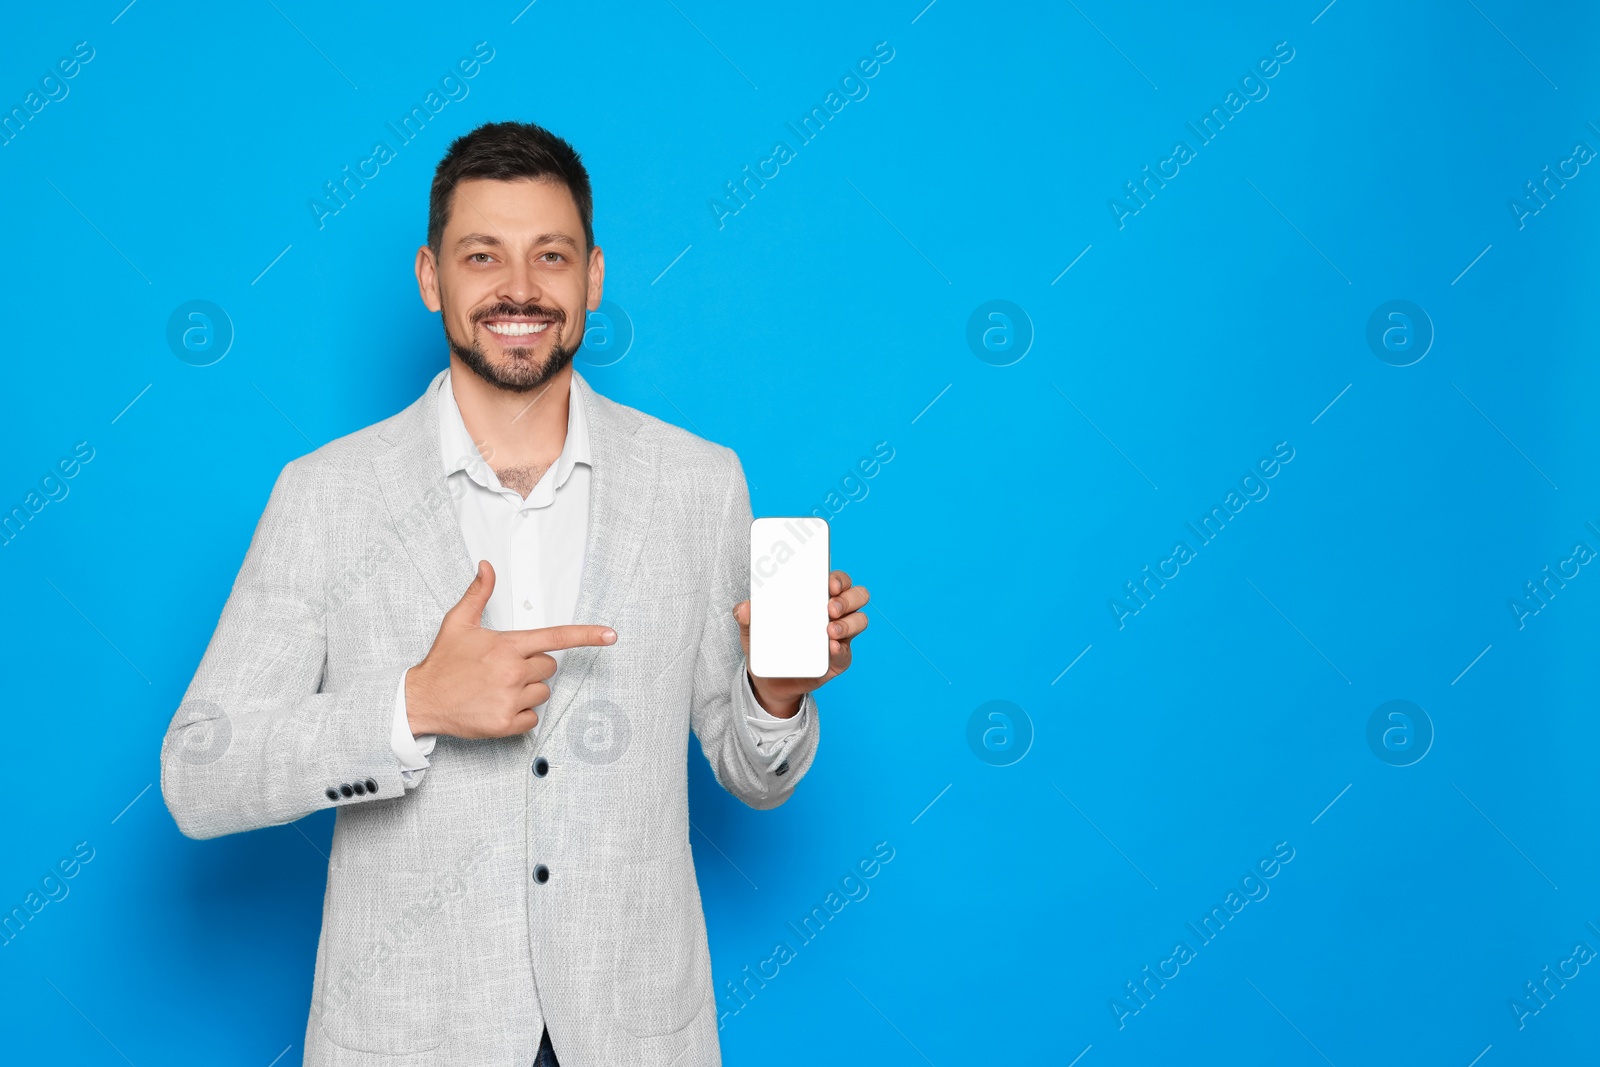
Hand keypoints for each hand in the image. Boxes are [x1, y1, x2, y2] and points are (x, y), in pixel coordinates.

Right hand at [406, 560, 616, 738]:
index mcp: (507, 646)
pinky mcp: (507, 724)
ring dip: (527, 691)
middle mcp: (512, 672)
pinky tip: (498, 706)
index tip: (610, 635)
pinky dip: (520, 715)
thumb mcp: (458, 622)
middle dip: (533, 666)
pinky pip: (533, 717)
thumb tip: (487, 567)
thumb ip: (479, 594)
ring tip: (497, 688)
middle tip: (504, 668)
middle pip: (549, 666)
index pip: (555, 637)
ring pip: (543, 692)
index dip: (587, 635)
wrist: (421, 699)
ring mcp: (511, 699)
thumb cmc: (443, 662)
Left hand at [733, 569, 868, 717]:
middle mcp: (834, 614)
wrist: (770, 681)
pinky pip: (847, 652)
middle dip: (847, 598)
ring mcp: (840, 636)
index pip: (836, 580)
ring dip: (849, 623)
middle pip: (856, 596)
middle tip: (830, 607)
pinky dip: (842, 649)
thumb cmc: (768, 646)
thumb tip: (743, 607)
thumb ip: (746, 617)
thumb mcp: (752, 630)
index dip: (838, 578)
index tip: (829, 583)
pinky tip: (832, 647)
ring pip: (860, 620)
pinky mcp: (839, 660)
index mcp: (817, 598)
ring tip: (830, 630)